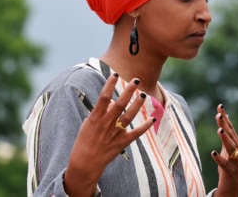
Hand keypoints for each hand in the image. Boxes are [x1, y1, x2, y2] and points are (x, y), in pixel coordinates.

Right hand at [64, 74, 154, 196]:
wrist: (85, 163)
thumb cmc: (84, 140)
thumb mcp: (88, 123)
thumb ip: (101, 111)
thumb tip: (114, 101)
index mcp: (96, 117)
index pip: (104, 97)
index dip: (110, 85)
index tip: (115, 74)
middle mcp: (106, 124)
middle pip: (119, 104)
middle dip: (128, 91)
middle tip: (136, 80)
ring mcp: (115, 133)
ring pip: (129, 116)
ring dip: (137, 105)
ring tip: (143, 94)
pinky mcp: (122, 143)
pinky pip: (136, 133)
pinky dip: (145, 126)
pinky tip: (153, 118)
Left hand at [211, 104, 237, 196]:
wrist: (234, 182)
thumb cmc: (229, 161)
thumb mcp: (227, 145)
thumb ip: (226, 131)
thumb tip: (225, 116)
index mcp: (236, 142)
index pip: (230, 127)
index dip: (225, 117)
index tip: (220, 106)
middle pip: (231, 135)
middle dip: (225, 125)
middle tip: (219, 115)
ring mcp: (236, 159)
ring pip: (231, 148)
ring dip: (225, 139)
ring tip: (219, 130)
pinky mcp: (231, 170)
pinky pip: (224, 163)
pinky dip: (219, 158)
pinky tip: (213, 152)